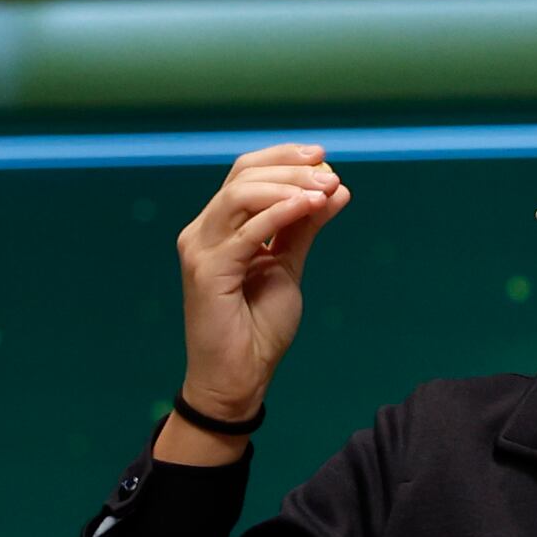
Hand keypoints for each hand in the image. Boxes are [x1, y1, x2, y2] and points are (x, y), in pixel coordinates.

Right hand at [160, 144, 350, 459]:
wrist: (240, 378)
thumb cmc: (258, 329)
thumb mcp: (289, 266)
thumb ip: (305, 227)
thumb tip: (336, 189)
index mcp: (220, 228)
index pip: (246, 174)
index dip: (283, 158)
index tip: (324, 158)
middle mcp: (204, 232)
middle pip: (244, 176)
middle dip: (292, 168)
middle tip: (331, 175)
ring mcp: (201, 249)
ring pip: (242, 193)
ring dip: (289, 186)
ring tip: (324, 191)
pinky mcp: (207, 270)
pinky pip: (247, 230)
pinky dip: (281, 212)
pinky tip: (310, 206)